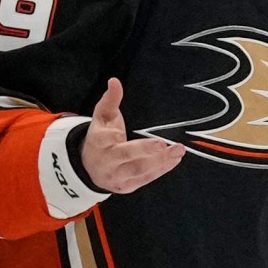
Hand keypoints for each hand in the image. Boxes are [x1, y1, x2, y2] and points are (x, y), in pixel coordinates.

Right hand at [77, 79, 184, 194]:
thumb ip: (110, 100)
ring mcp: (118, 177)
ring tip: (178, 150)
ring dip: (160, 161)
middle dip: (144, 151)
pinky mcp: (128, 186)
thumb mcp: (101, 117)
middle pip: (125, 157)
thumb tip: (114, 81)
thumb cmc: (99, 139)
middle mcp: (107, 162)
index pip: (104, 140)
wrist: (89, 169)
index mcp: (98, 143)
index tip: (119, 134)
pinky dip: (162, 169)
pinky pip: (146, 178)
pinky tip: (174, 159)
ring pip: (139, 170)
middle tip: (162, 144)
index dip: (111, 138)